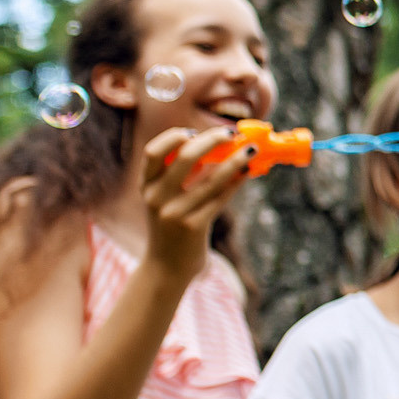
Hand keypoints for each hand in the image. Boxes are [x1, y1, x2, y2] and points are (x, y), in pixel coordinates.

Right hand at [137, 126, 251, 282]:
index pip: (152, 152)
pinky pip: (221, 198)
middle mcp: (156, 197)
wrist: (166, 268)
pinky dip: (236, 182)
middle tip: (230, 133)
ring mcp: (174, 213)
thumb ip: (178, 176)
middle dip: (211, 140)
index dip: (173, 137)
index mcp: (146, 186)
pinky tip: (248, 171)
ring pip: (211, 179)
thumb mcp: (164, 200)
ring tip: (251, 150)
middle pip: (184, 158)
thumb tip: (214, 146)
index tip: (193, 131)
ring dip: (235, 161)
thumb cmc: (171, 227)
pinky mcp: (193, 227)